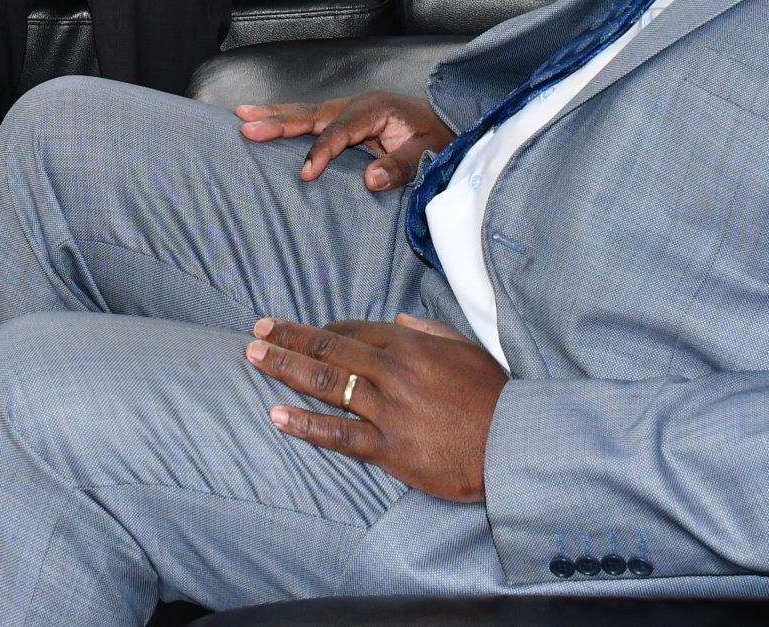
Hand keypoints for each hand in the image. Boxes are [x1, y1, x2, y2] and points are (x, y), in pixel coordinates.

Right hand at [234, 90, 453, 190]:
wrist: (451, 127)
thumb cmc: (441, 141)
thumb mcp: (429, 154)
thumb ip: (401, 166)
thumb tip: (370, 180)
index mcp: (376, 109)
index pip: (340, 132)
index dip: (321, 152)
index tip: (305, 174)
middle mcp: (358, 105)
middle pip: (313, 114)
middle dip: (279, 121)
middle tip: (247, 127)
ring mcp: (350, 110)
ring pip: (307, 113)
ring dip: (275, 115)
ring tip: (242, 115)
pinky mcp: (347, 119)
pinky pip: (313, 119)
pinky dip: (288, 119)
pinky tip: (267, 120)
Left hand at [248, 314, 508, 501]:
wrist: (514, 447)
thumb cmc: (494, 397)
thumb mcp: (467, 350)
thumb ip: (430, 330)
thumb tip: (398, 320)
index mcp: (411, 346)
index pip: (354, 330)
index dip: (322, 329)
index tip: (298, 330)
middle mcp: (394, 372)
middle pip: (330, 348)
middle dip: (289, 337)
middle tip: (257, 331)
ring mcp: (389, 410)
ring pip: (327, 383)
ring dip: (285, 367)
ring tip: (254, 356)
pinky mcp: (390, 449)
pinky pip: (339, 435)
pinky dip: (305, 425)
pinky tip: (277, 416)